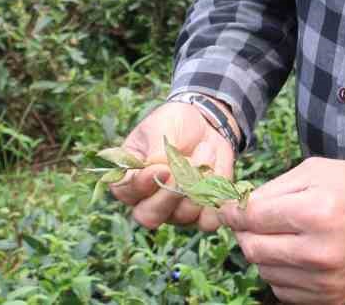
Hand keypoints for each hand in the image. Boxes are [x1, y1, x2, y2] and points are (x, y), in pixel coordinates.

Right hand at [108, 100, 234, 232]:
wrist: (204, 124)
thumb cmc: (174, 123)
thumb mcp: (160, 126)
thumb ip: (155, 149)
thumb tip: (156, 167)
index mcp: (131, 178)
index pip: (126, 191)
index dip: (142, 184)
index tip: (161, 167)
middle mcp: (149, 201)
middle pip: (150, 216)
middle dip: (169, 194)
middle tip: (184, 170)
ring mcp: (175, 211)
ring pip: (182, 215)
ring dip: (198, 184)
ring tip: (206, 150)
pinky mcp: (201, 212)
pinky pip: (208, 221)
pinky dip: (216, 201)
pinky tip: (218, 175)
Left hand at [220, 157, 344, 304]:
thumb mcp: (314, 172)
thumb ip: (272, 189)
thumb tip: (236, 208)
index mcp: (316, 212)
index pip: (253, 217)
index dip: (233, 210)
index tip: (229, 207)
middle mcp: (319, 251)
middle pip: (253, 249)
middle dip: (245, 232)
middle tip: (252, 222)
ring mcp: (324, 280)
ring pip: (265, 271)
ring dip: (264, 253)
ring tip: (281, 236)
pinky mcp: (329, 298)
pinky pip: (283, 291)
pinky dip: (281, 273)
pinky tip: (295, 255)